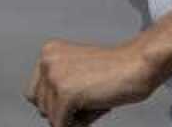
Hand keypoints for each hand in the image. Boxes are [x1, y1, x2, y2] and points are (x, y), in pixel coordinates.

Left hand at [24, 38, 157, 126]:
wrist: (137, 65)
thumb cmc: (115, 71)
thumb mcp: (77, 72)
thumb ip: (58, 86)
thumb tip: (49, 115)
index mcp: (49, 51)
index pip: (34, 92)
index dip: (54, 102)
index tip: (75, 99)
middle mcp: (47, 60)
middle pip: (40, 105)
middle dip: (62, 110)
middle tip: (89, 99)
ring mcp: (55, 76)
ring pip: (50, 117)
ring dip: (72, 117)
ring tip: (94, 101)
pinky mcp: (65, 93)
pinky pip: (60, 124)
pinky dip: (78, 125)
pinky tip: (95, 107)